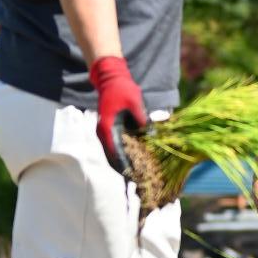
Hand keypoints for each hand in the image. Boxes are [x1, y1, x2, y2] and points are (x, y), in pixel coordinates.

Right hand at [89, 55, 147, 175]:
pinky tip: (139, 159)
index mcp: (107, 129)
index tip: (135, 176)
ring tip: (140, 174)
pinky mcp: (111, 130)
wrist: (111, 78)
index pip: (115, 154)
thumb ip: (143, 121)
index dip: (125, 167)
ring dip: (126, 163)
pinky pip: (118, 146)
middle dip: (126, 170)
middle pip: (113, 158)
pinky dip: (126, 154)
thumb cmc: (122, 89)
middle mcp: (104, 133)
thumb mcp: (136, 104)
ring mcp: (106, 132)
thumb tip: (153, 137)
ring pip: (115, 154)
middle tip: (140, 180)